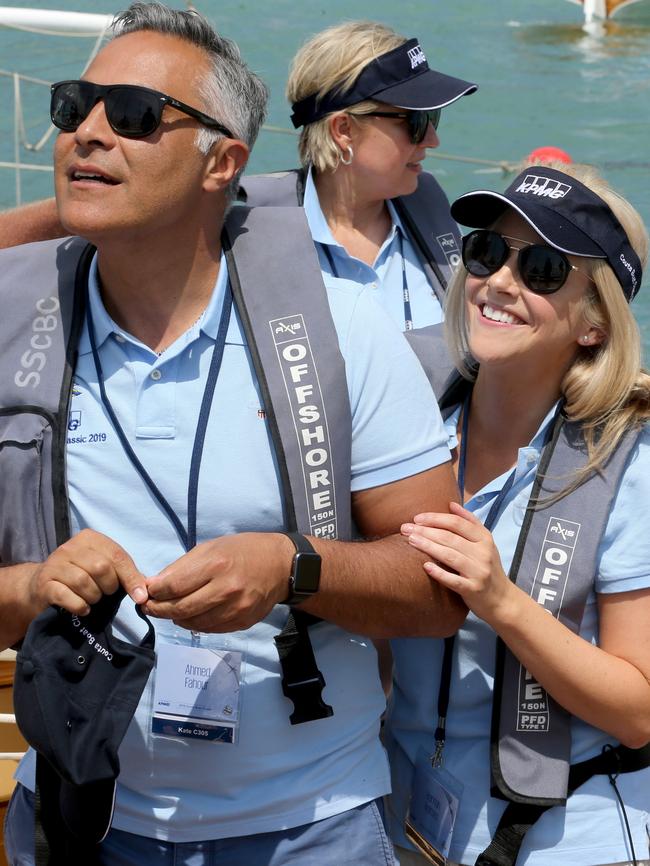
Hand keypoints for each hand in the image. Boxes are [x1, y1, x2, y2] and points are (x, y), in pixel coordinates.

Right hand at [29, 528, 147, 616]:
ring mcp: (55, 564)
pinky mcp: (44, 583)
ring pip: (84, 582)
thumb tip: (144, 591)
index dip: (131, 578)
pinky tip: (83, 608)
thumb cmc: (80, 576)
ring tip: (92, 600)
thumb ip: (124, 574)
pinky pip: (67, 596)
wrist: (42, 587)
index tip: (140, 597)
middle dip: (109, 587)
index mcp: (90, 538)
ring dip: (94, 597)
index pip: (117, 556)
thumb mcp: (103, 569)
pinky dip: (80, 606)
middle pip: (101, 568)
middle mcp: (70, 547)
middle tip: (105, 594)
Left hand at [144, 532, 293, 632]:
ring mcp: (235, 609)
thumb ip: (182, 567)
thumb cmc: (243, 550)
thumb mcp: (211, 547)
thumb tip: (155, 585)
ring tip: (169, 611)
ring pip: (193, 623)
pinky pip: (209, 629)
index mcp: (217, 565)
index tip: (145, 592)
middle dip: (159, 610)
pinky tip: (191, 615)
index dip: (155, 592)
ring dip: (175, 619)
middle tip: (149, 607)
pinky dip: (195, 623)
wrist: (281, 565)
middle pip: (180, 609)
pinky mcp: (242, 622)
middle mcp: (226, 590)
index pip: (174, 586)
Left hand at [401, 502, 514, 624]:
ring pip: (450, 556)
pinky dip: (440, 573)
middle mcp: (483, 553)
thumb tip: (451, 504)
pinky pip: (454, 581)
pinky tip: (425, 566)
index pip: (458, 523)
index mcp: (484, 539)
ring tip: (411, 540)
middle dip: (426, 531)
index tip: (417, 518)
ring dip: (428, 547)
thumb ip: (470, 522)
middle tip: (405, 528)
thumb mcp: (485, 542)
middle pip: (450, 538)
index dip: (436, 518)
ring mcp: (479, 572)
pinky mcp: (473, 590)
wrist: (502, 600)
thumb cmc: (488, 567)